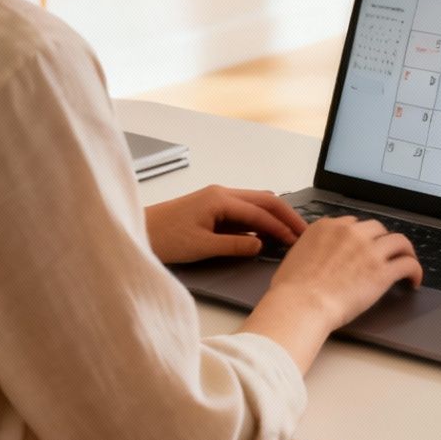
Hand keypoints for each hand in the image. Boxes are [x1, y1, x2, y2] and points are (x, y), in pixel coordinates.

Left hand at [145, 186, 306, 264]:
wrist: (137, 231)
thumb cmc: (163, 237)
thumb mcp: (201, 246)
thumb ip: (234, 244)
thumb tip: (259, 244)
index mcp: (220, 198)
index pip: (260, 212)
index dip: (281, 227)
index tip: (295, 240)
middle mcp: (221, 193)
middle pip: (264, 200)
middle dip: (286, 216)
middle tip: (303, 232)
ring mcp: (217, 199)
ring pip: (255, 203)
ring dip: (274, 217)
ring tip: (290, 233)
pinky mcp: (212, 208)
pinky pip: (243, 211)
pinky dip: (259, 220)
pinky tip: (266, 233)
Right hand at [264, 216, 423, 330]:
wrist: (301, 304)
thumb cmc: (292, 289)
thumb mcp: (295, 256)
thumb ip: (311, 248)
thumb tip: (315, 255)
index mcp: (327, 227)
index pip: (352, 224)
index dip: (361, 236)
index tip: (364, 245)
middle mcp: (351, 233)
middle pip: (377, 229)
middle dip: (382, 240)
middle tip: (385, 254)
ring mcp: (369, 251)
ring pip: (399, 241)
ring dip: (405, 251)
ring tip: (407, 261)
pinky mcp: (382, 271)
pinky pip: (408, 264)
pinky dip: (415, 270)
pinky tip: (414, 280)